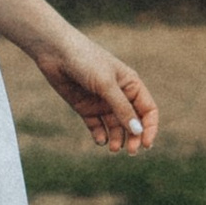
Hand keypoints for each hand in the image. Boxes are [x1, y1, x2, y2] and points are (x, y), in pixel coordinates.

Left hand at [32, 30, 158, 154]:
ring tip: (114, 148)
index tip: (146, 144)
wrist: (56, 53)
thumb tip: (137, 131)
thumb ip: (122, 108)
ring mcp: (102, 103)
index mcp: (131, 85)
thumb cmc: (86, 61)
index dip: (149, 128)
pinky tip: (100, 140)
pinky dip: (100, 136)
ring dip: (117, 139)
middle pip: (133, 122)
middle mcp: (119, 95)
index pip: (148, 110)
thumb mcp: (106, 84)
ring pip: (115, 127)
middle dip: (133, 137)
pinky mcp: (86, 108)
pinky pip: (97, 127)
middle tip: (130, 151)